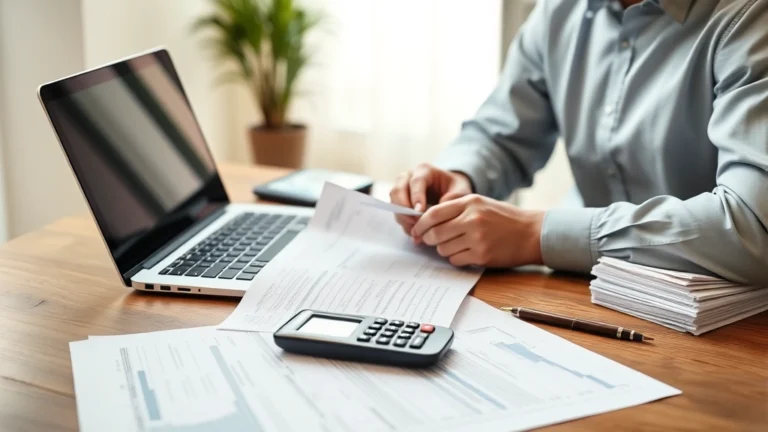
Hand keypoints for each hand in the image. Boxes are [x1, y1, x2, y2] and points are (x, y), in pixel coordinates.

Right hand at [389, 163, 472, 234]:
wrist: (450, 190)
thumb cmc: (455, 189)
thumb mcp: (460, 191)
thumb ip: (453, 199)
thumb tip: (438, 212)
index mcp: (424, 170)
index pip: (416, 182)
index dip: (416, 197)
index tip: (420, 213)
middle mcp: (408, 177)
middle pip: (397, 191)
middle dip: (404, 209)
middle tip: (416, 224)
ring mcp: (401, 188)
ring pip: (393, 202)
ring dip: (403, 218)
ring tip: (417, 231)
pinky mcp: (399, 201)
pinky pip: (396, 212)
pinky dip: (404, 224)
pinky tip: (416, 233)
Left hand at [411, 194, 544, 267]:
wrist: (531, 233)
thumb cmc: (504, 218)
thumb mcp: (480, 204)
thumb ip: (456, 209)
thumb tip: (427, 222)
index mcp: (470, 202)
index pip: (433, 214)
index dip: (420, 224)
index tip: (416, 230)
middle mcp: (472, 219)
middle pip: (435, 233)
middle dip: (428, 239)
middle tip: (429, 241)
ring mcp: (477, 238)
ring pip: (443, 249)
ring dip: (443, 249)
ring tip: (455, 245)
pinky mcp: (482, 255)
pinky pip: (456, 260)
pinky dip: (456, 258)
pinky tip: (466, 253)